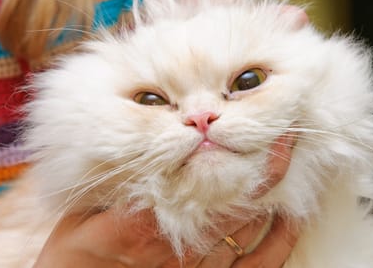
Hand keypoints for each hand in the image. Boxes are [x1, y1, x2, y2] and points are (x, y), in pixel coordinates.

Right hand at [33, 133, 297, 267]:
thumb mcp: (82, 211)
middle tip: (284, 127)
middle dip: (264, 162)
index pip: (199, 182)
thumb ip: (116, 179)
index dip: (232, 150)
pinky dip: (282, 237)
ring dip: (273, 188)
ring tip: (289, 152)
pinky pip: (261, 264)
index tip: (249, 120)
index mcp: (145, 226)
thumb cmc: (79, 255)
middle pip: (236, 200)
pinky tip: (293, 212)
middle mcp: (182, 252)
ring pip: (252, 226)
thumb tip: (158, 141)